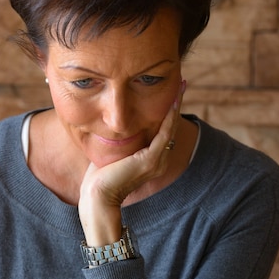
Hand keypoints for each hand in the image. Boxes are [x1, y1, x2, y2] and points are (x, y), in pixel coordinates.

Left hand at [78, 80, 184, 244]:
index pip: (163, 130)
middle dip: (176, 102)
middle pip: (171, 125)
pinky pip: (165, 132)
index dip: (168, 110)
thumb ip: (120, 140)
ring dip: (176, 104)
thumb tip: (112, 125)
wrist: (98, 197)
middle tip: (181, 82)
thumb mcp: (113, 153)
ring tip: (181, 85)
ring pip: (170, 126)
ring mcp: (157, 160)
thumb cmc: (99, 177)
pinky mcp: (150, 160)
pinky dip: (170, 115)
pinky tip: (173, 100)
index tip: (170, 92)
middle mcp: (159, 160)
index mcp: (151, 159)